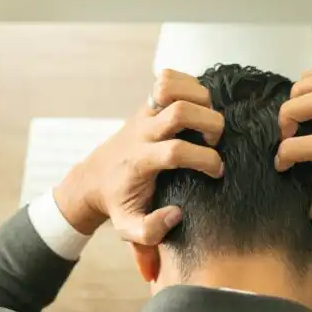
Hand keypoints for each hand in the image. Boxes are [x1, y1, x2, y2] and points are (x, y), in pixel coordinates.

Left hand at [54, 70, 224, 244]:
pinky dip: (188, 83)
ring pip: (173, 88)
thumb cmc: (118, 202)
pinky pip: (167, 79)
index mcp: (141, 161)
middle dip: (209, 123)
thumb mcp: (128, 228)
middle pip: (180, 111)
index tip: (217, 172)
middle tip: (216, 141)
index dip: (204, 159)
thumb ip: (150, 232)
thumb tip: (176, 215)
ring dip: (200, 99)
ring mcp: (144, 114)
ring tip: (208, 120)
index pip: (176, 151)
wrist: (94, 178)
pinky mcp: (148, 104)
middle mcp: (143, 132)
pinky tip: (198, 104)